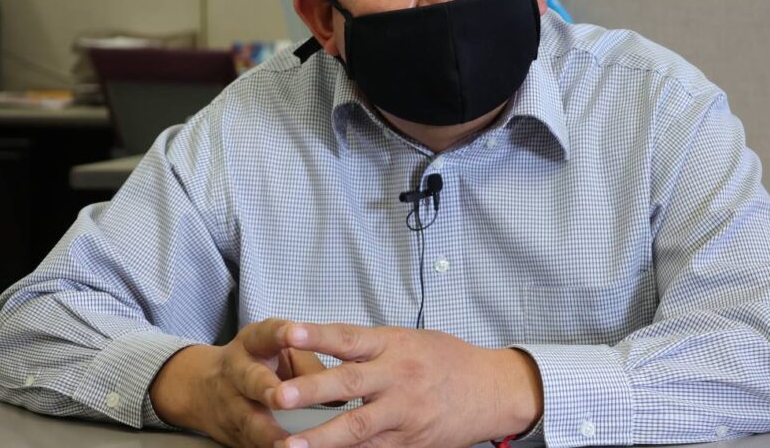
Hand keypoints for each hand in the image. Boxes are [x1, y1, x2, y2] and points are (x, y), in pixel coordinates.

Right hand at [149, 318, 329, 447]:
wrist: (201, 387)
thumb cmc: (259, 363)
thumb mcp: (279, 352)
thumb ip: (309, 367)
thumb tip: (344, 390)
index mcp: (254, 343)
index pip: (266, 333)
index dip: (279, 333)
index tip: (293, 332)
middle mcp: (238, 371)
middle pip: (250, 379)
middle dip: (265, 387)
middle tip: (280, 396)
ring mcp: (231, 404)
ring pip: (248, 419)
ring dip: (266, 433)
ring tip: (285, 443)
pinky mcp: (233, 433)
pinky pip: (250, 444)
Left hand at [269, 323, 542, 447]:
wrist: (492, 390)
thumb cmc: (446, 359)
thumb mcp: (410, 340)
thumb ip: (371, 347)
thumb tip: (324, 345)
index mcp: (394, 346)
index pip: (348, 338)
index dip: (317, 335)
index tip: (286, 332)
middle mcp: (397, 378)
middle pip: (348, 384)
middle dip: (311, 391)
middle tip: (277, 396)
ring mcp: (403, 414)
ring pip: (356, 428)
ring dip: (319, 439)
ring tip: (286, 446)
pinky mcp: (409, 443)